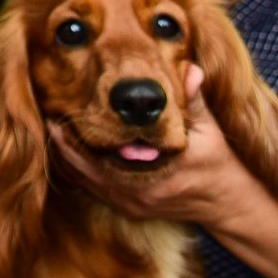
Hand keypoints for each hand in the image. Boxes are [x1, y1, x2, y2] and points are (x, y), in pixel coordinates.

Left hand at [46, 62, 261, 228]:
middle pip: (86, 174)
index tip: (61, 117)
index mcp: (151, 178)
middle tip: (48, 120)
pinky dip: (82, 170)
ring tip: (54, 130)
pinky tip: (72, 149)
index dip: (79, 141)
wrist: (228, 202)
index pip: (102, 163)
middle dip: (67, 147)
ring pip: (88, 183)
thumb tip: (192, 70)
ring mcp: (131, 205)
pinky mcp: (131, 207)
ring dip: (70, 158)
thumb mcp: (208, 131)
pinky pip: (96, 189)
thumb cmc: (218, 163)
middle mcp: (135, 196)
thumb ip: (193, 100)